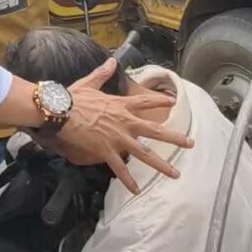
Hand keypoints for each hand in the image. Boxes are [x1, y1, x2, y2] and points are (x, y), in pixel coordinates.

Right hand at [48, 57, 193, 194]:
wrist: (61, 112)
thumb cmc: (74, 97)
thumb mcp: (89, 82)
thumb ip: (103, 73)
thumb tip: (111, 60)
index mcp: (120, 105)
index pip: (145, 102)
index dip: (160, 101)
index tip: (172, 102)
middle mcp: (124, 122)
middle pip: (155, 131)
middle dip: (174, 138)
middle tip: (190, 143)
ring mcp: (117, 138)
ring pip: (144, 154)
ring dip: (161, 165)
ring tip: (175, 174)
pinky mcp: (106, 150)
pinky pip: (120, 169)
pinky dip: (129, 180)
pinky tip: (137, 190)